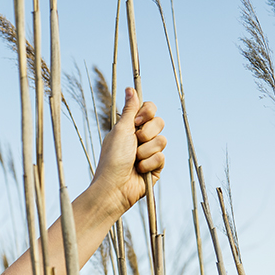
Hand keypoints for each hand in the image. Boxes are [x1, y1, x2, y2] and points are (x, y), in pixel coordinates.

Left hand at [89, 87, 165, 216]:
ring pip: (162, 140)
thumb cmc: (112, 159)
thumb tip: (130, 88)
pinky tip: (139, 171)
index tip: (137, 121)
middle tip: (135, 142)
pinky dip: (149, 164)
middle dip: (147, 133)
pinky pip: (162, 157)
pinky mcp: (156, 167)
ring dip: (146, 151)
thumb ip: (130, 110)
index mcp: (130, 127)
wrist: (114, 187)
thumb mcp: (120, 130)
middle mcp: (140, 137)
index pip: (150, 109)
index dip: (147, 113)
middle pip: (159, 122)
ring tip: (134, 160)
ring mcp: (149, 152)